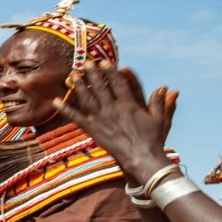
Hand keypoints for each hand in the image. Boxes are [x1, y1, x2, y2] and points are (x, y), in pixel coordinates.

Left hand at [54, 61, 177, 184]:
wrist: (140, 159)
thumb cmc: (152, 140)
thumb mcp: (160, 120)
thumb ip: (161, 103)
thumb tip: (167, 88)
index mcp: (128, 105)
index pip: (118, 84)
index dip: (111, 72)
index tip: (105, 62)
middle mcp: (112, 109)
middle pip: (100, 87)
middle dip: (92, 73)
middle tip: (86, 62)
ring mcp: (100, 119)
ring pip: (86, 99)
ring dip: (78, 86)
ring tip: (72, 75)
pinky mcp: (92, 130)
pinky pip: (76, 117)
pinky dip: (65, 109)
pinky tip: (55, 101)